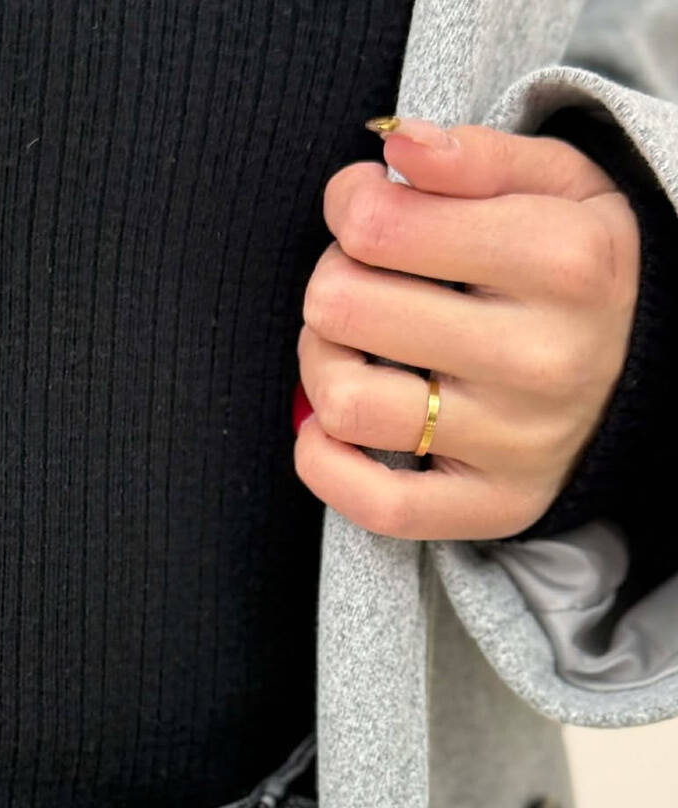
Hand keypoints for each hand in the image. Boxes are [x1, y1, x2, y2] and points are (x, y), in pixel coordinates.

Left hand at [293, 117, 640, 539]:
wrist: (651, 367)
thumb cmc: (581, 265)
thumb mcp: (558, 184)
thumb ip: (475, 157)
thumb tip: (397, 145)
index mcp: (561, 260)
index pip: (380, 226)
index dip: (348, 205)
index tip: (362, 208)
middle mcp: (541, 358)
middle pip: (344, 309)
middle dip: (329, 280)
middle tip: (357, 279)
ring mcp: (518, 443)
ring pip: (346, 404)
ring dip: (319, 365)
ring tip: (350, 347)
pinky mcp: (495, 506)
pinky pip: (376, 505)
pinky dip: (324, 464)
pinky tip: (331, 425)